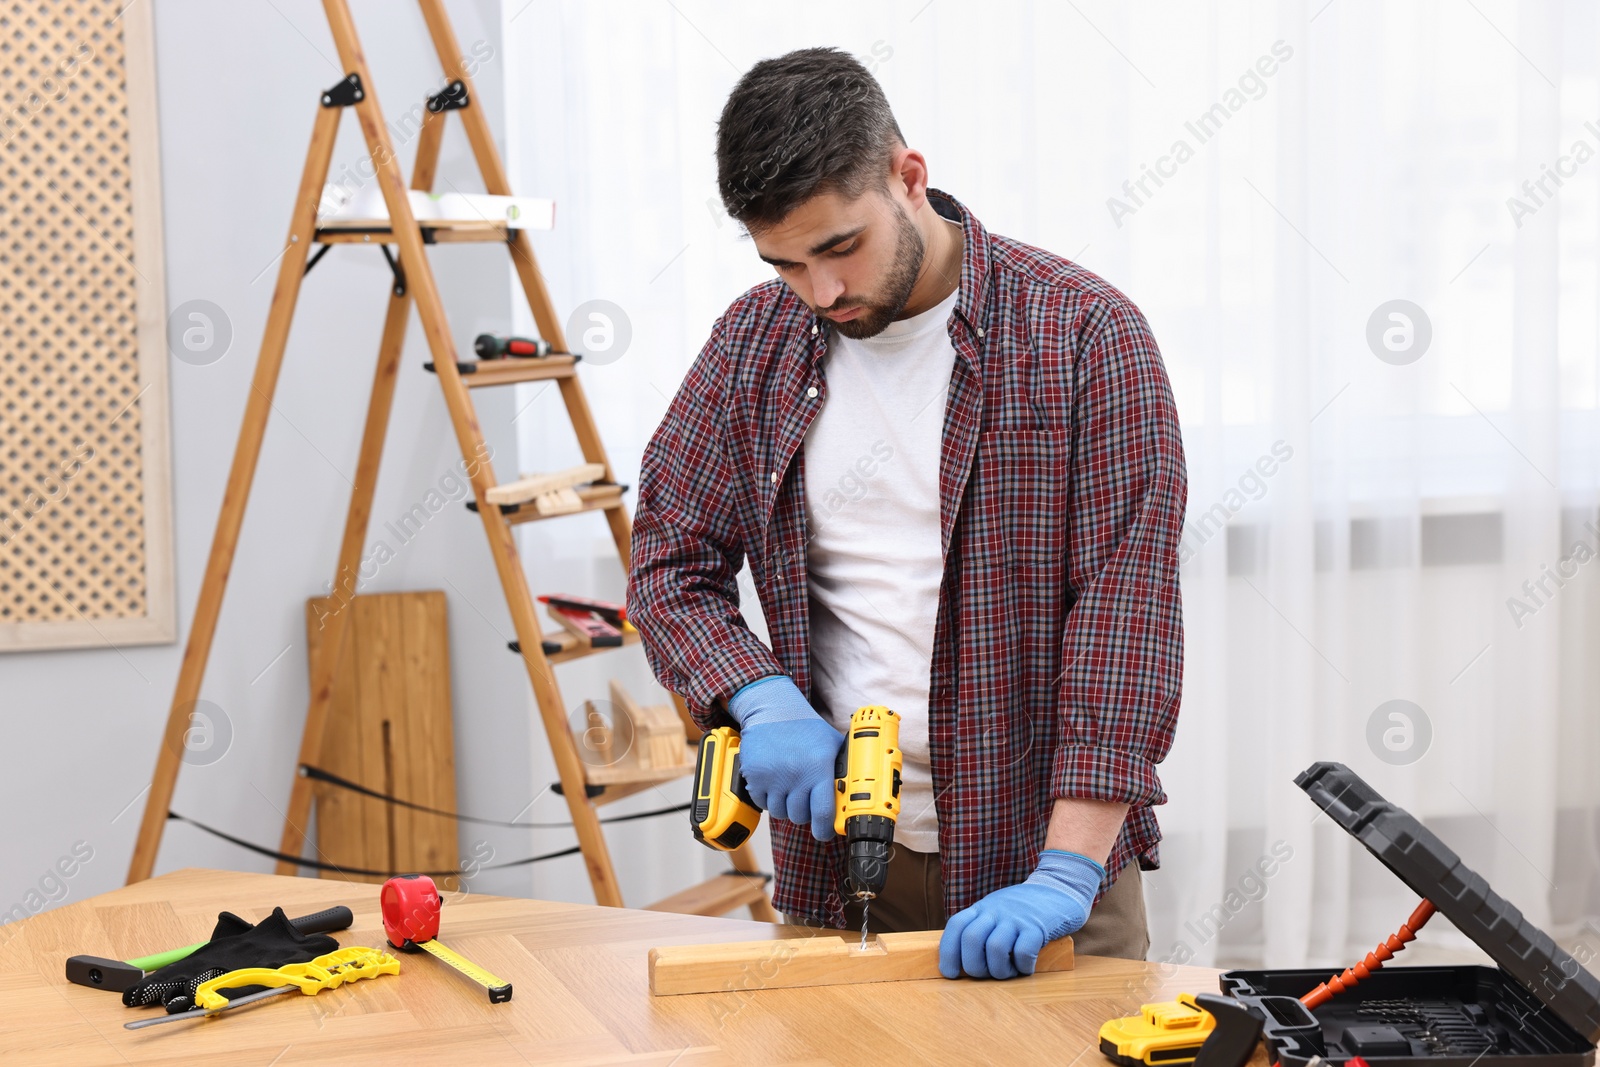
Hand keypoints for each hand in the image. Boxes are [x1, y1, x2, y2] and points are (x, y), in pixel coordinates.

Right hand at [727, 675, 844, 840]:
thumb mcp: (832, 744)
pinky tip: (774, 782)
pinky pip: (763, 804)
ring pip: (780, 812)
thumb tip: (856, 793)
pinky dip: (768, 799)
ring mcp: (773, 777)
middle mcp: (796, 775)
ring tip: (789, 786)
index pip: (823, 813)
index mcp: (819, 768)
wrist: (773, 710)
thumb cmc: (806, 728)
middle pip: (800, 816)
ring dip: (786, 805)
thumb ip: (843, 767)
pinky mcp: (754, 777)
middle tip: (805, 797)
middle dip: (804, 811)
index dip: (825, 829)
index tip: (825, 832)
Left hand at [938, 850, 1103, 979]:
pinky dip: (1022, 967)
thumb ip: (980, 927)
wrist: (1061, 888)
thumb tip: (961, 960)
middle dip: (974, 966)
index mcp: (982, 908)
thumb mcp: (996, 910)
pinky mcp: (1038, 926)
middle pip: (971, 939)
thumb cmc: (1024, 909)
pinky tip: (1026, 968)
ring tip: (1009, 971)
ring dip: (999, 970)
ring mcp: (1017, 917)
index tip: (950, 973)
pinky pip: (1024, 951)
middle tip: (987, 974)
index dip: (948, 953)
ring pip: (995, 948)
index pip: (956, 927)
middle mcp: (996, 910)